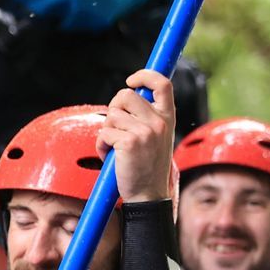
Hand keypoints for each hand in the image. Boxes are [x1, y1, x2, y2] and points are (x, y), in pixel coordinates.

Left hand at [101, 69, 175, 202]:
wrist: (148, 195)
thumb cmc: (147, 167)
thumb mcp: (156, 137)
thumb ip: (146, 117)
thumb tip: (128, 96)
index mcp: (167, 118)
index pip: (163, 84)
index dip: (145, 75)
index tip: (131, 80)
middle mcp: (159, 122)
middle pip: (125, 95)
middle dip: (114, 108)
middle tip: (115, 126)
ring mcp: (145, 132)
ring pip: (111, 115)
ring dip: (107, 131)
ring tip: (115, 148)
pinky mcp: (129, 143)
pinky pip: (103, 133)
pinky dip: (101, 145)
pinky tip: (111, 157)